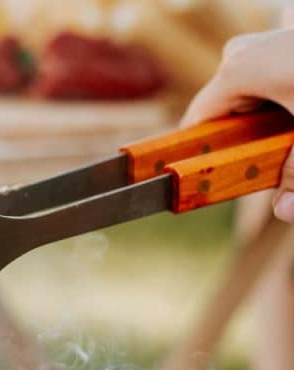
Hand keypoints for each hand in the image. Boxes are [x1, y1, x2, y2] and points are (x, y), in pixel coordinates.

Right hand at [181, 28, 293, 222]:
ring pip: (252, 98)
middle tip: (271, 169)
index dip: (201, 155)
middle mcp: (242, 53)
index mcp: (236, 71)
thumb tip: (284, 211)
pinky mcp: (285, 45)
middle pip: (228, 112)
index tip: (207, 181)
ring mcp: (265, 45)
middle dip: (250, 145)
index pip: (197, 121)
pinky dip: (285, 107)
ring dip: (271, 127)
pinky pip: (271, 83)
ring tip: (293, 144)